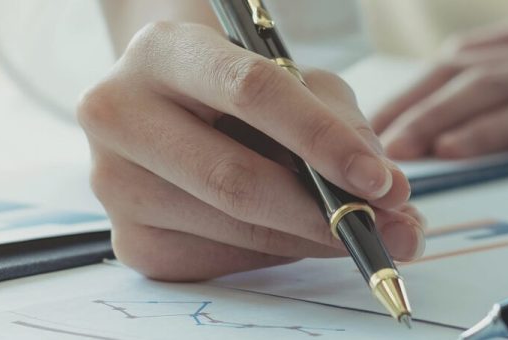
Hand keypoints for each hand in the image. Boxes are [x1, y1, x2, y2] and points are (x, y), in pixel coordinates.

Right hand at [77, 22, 424, 280]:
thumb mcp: (296, 86)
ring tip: (350, 229)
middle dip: (322, 212)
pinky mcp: (129, 240)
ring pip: (231, 226)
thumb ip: (344, 132)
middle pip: (234, 177)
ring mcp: (114, 182)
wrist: (172, 112)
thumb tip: (393, 201)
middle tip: (386, 228)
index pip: (250, 91)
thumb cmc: (243, 94)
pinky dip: (272, 254)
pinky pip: (219, 261)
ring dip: (307, 238)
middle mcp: (117, 112)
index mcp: (163, 50)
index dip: (322, 139)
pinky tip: (289, 232)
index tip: (380, 181)